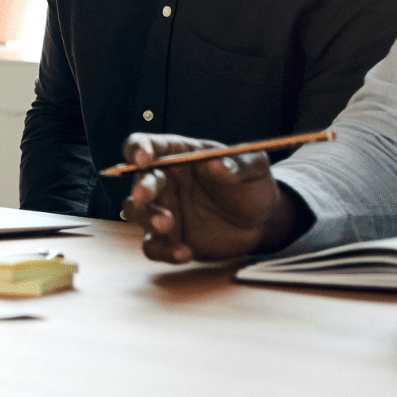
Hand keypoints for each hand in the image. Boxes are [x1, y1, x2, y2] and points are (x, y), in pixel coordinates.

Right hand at [124, 133, 290, 263]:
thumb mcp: (254, 167)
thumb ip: (237, 165)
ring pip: (137, 212)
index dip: (138, 149)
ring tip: (166, 224)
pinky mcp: (169, 238)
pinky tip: (184, 253)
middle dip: (140, 187)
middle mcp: (164, 180)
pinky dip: (164, 251)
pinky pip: (154, 247)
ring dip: (146, 217)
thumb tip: (217, 164)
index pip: (146, 144)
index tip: (142, 158)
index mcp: (177, 154)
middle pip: (137, 179)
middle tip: (143, 196)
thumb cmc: (250, 184)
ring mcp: (164, 210)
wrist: (259, 221)